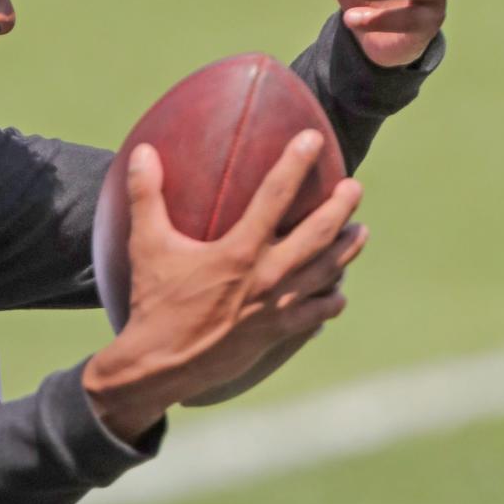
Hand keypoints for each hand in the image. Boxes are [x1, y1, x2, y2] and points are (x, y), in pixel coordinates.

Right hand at [83, 132, 365, 443]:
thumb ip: (145, 194)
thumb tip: (142, 151)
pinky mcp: (276, 334)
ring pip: (326, 274)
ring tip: (361, 233)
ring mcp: (276, 308)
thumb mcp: (146, 243)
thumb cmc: (153, 300)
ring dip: (347, 251)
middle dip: (341, 208)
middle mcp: (267, 277)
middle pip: (318, 235)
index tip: (313, 139)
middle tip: (355, 187)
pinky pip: (316, 314)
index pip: (275, 196)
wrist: (160, 364)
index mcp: (239, 250)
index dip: (295, 164)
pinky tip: (337, 293)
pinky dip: (330, 300)